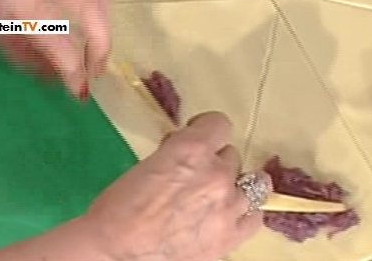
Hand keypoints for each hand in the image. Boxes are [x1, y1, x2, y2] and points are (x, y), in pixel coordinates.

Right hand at [83, 112, 271, 260]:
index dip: (206, 128)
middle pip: (231, 155)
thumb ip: (173, 155)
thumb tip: (185, 156)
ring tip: (219, 194)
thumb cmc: (118, 211)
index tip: (197, 135)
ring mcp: (228, 206)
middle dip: (213, 162)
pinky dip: (245, 213)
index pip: (219, 123)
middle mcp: (216, 172)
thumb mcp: (145, 165)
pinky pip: (256, 217)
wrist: (116, 254)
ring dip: (234, 185)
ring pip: (253, 183)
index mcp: (190, 149)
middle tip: (194, 175)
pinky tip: (230, 215)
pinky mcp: (231, 236)